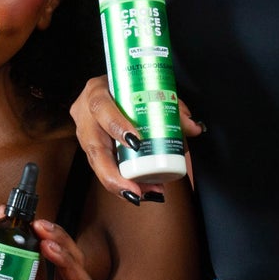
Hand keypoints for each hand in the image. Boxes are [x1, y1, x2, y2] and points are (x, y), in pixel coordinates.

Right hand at [67, 76, 203, 204]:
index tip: (136, 143)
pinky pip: (103, 169)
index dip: (117, 127)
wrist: (114, 88)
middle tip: (137, 190)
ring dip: (122, 183)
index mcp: (96, 92)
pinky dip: (123, 182)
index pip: (101, 108)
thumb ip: (172, 106)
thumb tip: (193, 127)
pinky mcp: (90, 148)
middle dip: (115, 175)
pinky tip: (140, 191)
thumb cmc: (130, 86)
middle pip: (94, 149)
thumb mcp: (150, 90)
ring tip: (147, 193)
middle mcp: (85, 115)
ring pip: (97, 164)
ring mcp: (85, 133)